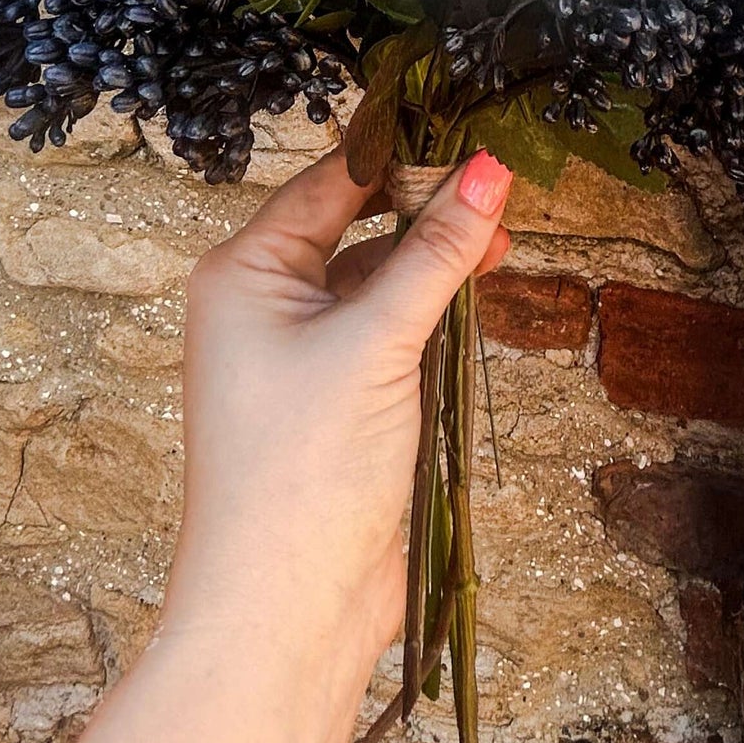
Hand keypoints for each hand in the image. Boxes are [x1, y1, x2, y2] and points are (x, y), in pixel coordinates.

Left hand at [163, 146, 514, 726]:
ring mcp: (295, 357)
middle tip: (499, 190)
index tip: (472, 131)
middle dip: (424, 211)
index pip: (332, 182)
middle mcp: (260, 305)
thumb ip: (437, 252)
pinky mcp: (332, 403)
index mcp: (244, 272)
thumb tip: (485, 170)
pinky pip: (383, 335)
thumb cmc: (302, 472)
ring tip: (500, 246)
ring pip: (374, 283)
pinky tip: (472, 308)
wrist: (284, 611)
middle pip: (354, 227)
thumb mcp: (380, 341)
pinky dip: (427, 318)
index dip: (403, 154)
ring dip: (430, 267)